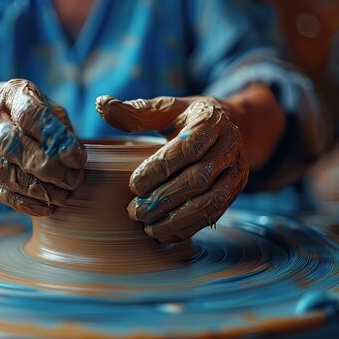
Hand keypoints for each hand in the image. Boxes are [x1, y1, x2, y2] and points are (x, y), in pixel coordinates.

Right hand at [0, 79, 85, 215]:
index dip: (54, 138)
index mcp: (10, 94)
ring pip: (1, 170)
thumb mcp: (46, 108)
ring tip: (61, 196)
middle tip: (72, 181)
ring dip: (35, 188)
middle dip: (46, 167)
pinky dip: (22, 201)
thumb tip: (75, 160)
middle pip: (11, 144)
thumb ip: (61, 130)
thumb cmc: (23, 114)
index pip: (30, 115)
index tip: (77, 158)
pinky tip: (44, 206)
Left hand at [96, 95, 248, 242]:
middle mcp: (230, 145)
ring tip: (148, 228)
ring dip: (177, 219)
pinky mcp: (236, 191)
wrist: (230, 125)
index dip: (160, 169)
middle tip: (135, 212)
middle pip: (199, 178)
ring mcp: (237, 170)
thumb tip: (101, 104)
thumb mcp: (166, 109)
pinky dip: (188, 227)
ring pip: (210, 201)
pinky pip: (214, 214)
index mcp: (211, 120)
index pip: (188, 148)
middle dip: (165, 198)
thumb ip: (136, 111)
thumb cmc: (187, 118)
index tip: (133, 185)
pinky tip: (164, 234)